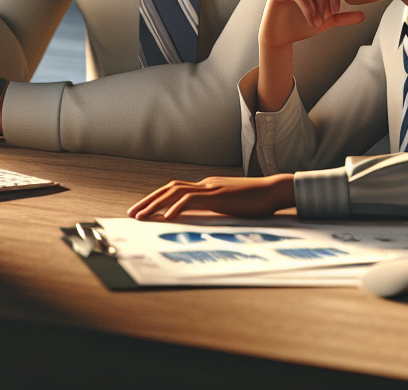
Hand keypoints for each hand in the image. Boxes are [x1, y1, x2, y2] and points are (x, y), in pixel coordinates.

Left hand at [127, 174, 295, 220]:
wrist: (274, 191)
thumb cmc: (256, 202)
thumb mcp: (230, 207)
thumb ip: (215, 211)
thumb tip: (200, 222)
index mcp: (207, 187)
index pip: (175, 191)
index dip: (157, 200)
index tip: (144, 211)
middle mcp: (205, 184)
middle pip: (169, 188)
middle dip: (148, 201)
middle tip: (132, 214)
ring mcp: (211, 188)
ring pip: (175, 192)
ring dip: (155, 204)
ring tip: (141, 216)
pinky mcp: (218, 196)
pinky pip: (192, 200)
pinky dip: (177, 208)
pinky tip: (167, 218)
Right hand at [259, 0, 365, 53]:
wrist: (281, 37)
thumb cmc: (302, 27)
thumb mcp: (325, 22)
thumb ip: (342, 17)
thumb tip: (363, 16)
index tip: (336, 11)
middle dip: (327, 0)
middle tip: (327, 18)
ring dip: (317, 6)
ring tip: (317, 23)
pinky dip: (307, 7)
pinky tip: (310, 20)